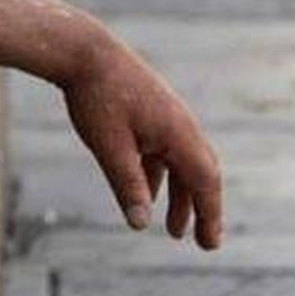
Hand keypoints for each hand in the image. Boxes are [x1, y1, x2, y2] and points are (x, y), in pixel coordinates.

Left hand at [62, 40, 222, 249]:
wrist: (84, 51)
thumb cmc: (97, 98)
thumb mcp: (110, 148)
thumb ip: (128, 186)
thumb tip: (141, 225)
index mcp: (178, 133)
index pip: (205, 182)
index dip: (210, 215)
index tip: (210, 245)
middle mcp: (181, 126)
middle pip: (201, 175)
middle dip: (203, 211)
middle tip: (204, 244)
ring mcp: (168, 119)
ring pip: (182, 166)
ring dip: (181, 198)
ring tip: (174, 231)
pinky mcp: (152, 114)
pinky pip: (165, 154)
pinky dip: (163, 179)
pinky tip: (149, 196)